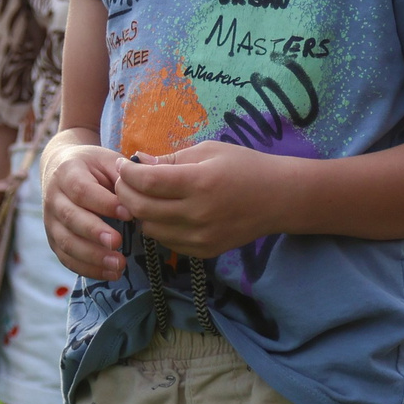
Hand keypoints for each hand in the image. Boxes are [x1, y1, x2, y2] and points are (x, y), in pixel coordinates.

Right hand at [43, 137, 128, 279]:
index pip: (82, 190)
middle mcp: (53, 197)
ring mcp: (50, 220)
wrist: (60, 168)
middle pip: (71, 218)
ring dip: (92, 257)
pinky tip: (110, 274)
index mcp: (67, 172)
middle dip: (95, 233)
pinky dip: (87, 269)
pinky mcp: (53, 239)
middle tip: (118, 243)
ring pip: (66, 242)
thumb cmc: (92, 166)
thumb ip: (123, 174)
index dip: (104, 204)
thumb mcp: (107, 160)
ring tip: (119, 265)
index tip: (129, 215)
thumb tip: (140, 191)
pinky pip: (66, 258)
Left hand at [114, 142, 282, 256]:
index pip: (147, 182)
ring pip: (150, 229)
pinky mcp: (204, 252)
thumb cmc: (245, 166)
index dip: (128, 173)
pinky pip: (167, 242)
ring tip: (144, 197)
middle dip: (125, 193)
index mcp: (200, 183)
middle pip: (142, 208)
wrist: (279, 198)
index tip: (124, 165)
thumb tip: (138, 163)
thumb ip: (171, 159)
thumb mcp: (209, 151)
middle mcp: (198, 214)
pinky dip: (158, 227)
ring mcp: (200, 237)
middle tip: (125, 181)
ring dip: (140, 213)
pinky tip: (164, 213)